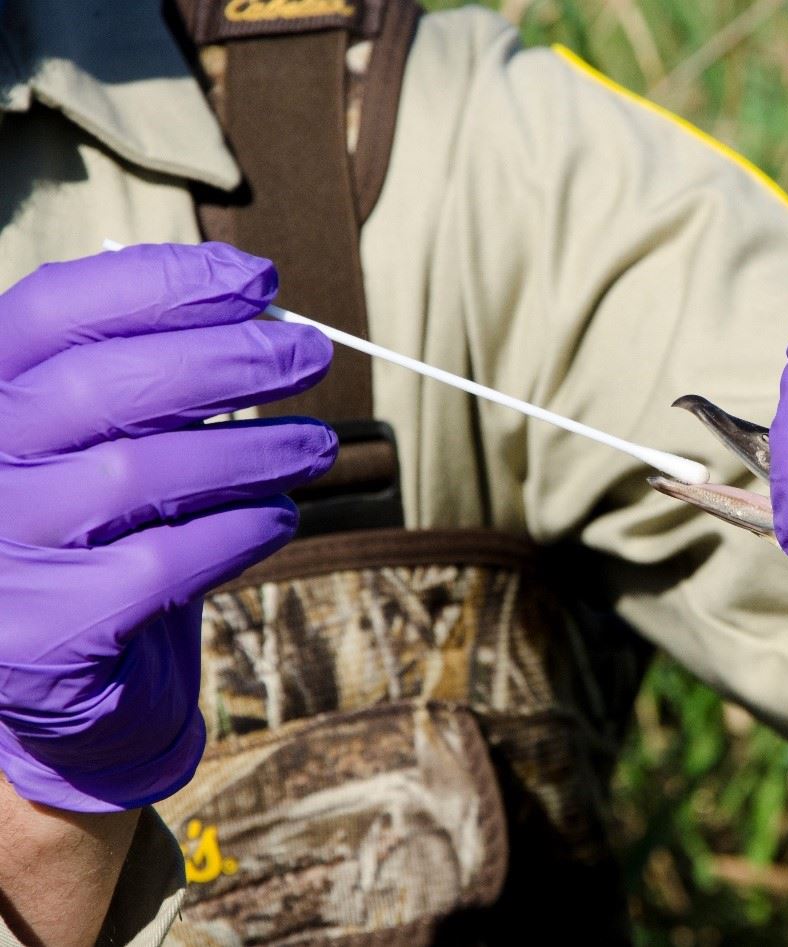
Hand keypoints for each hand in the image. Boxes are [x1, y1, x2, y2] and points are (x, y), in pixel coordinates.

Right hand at [0, 243, 334, 812]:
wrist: (57, 685)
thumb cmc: (99, 534)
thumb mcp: (111, 441)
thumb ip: (154, 376)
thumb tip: (259, 305)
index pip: (53, 310)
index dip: (162, 282)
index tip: (261, 280)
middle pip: (100, 384)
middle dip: (228, 359)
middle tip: (313, 354)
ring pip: (139, 474)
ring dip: (252, 450)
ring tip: (315, 446)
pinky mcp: (39, 637)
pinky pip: (162, 564)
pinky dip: (239, 532)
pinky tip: (278, 518)